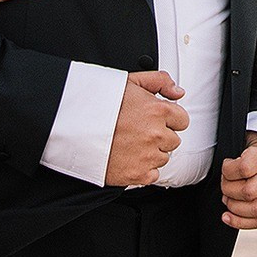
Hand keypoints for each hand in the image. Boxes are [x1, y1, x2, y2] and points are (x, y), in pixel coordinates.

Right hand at [106, 70, 188, 186]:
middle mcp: (156, 134)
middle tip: (139, 132)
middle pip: (173, 140)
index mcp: (158, 110)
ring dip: (152, 153)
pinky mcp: (137, 174)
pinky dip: (144, 169)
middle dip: (160, 136)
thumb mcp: (131, 81)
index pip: (182, 120)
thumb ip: (160, 81)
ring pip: (163, 157)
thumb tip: (178, 92)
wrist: (74, 127)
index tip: (156, 120)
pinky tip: (129, 158)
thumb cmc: (99, 103)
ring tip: (131, 144)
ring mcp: (147, 156)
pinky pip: (153, 175)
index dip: (169, 120)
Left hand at [220, 131, 256, 229]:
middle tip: (224, 185)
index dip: (228, 171)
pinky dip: (239, 222)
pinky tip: (227, 217)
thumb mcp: (243, 144)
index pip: (244, 169)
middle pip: (249, 192)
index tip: (225, 167)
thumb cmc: (250, 151)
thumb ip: (234, 157)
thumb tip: (223, 178)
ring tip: (227, 199)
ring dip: (234, 207)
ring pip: (256, 209)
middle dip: (229, 191)